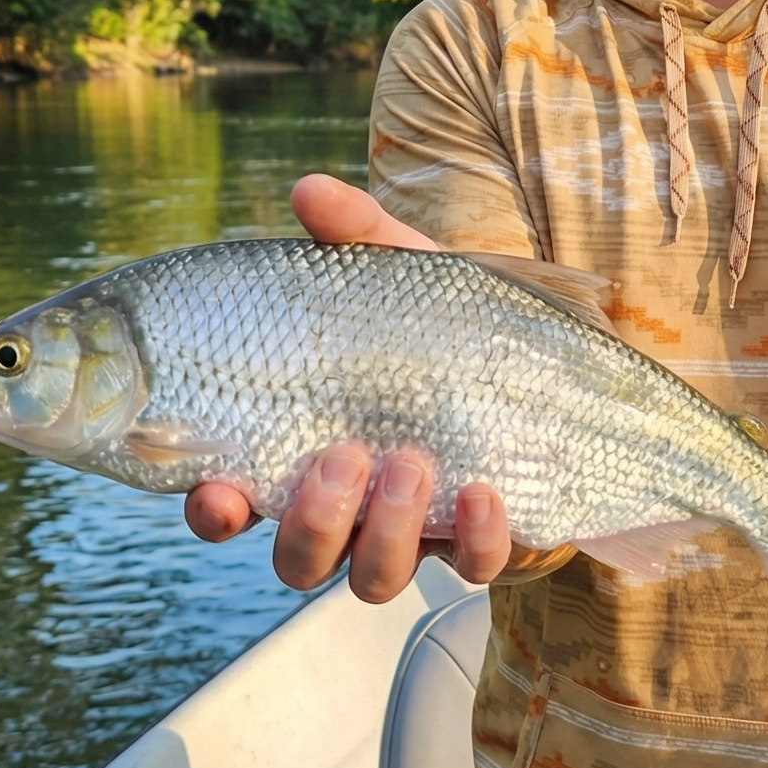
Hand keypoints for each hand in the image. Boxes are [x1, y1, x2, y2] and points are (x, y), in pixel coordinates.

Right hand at [180, 173, 513, 597]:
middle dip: (313, 521)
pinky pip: (471, 567)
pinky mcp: (480, 542)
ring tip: (412, 460)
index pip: (230, 501)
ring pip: (370, 578)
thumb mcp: (406, 274)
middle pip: (296, 560)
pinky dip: (475, 538)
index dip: (213, 510)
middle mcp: (348, 509)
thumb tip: (308, 189)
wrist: (554, 369)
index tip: (219, 491)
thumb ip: (356, 236)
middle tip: (346, 455)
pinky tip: (482, 490)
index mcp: (303, 449)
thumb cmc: (449, 327)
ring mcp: (412, 533)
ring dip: (383, 530)